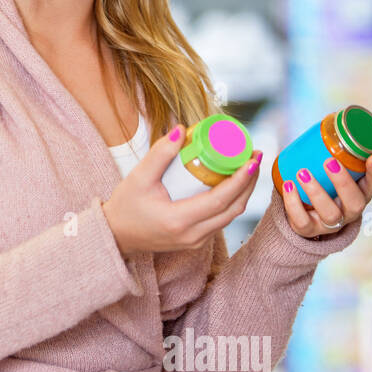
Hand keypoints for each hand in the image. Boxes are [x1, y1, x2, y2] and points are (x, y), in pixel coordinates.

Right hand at [102, 123, 261, 255]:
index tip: (251, 159)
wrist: (116, 235)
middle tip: (255, 156)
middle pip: (233, 209)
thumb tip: (181, 129)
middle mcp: (192, 235)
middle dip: (249, 183)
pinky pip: (221, 220)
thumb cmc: (125, 206)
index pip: (220, 200)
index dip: (240, 180)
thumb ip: (159, 154)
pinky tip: (234, 183)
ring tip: (249, 166)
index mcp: (178, 221)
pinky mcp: (196, 241)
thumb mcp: (138, 178)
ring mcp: (196, 241)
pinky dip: (232, 201)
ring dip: (244, 192)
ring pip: (230, 216)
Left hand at [280, 154, 371, 237]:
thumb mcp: (334, 170)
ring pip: (330, 213)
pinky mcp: (309, 231)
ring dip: (317, 192)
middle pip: (355, 202)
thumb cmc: (324, 184)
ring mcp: (330, 223)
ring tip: (302, 172)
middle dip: (344, 181)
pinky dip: (293, 203)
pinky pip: (302, 221)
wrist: (305, 215)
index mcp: (360, 193)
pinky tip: (287, 185)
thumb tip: (331, 118)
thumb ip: (336, 150)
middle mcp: (350, 211)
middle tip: (330, 161)